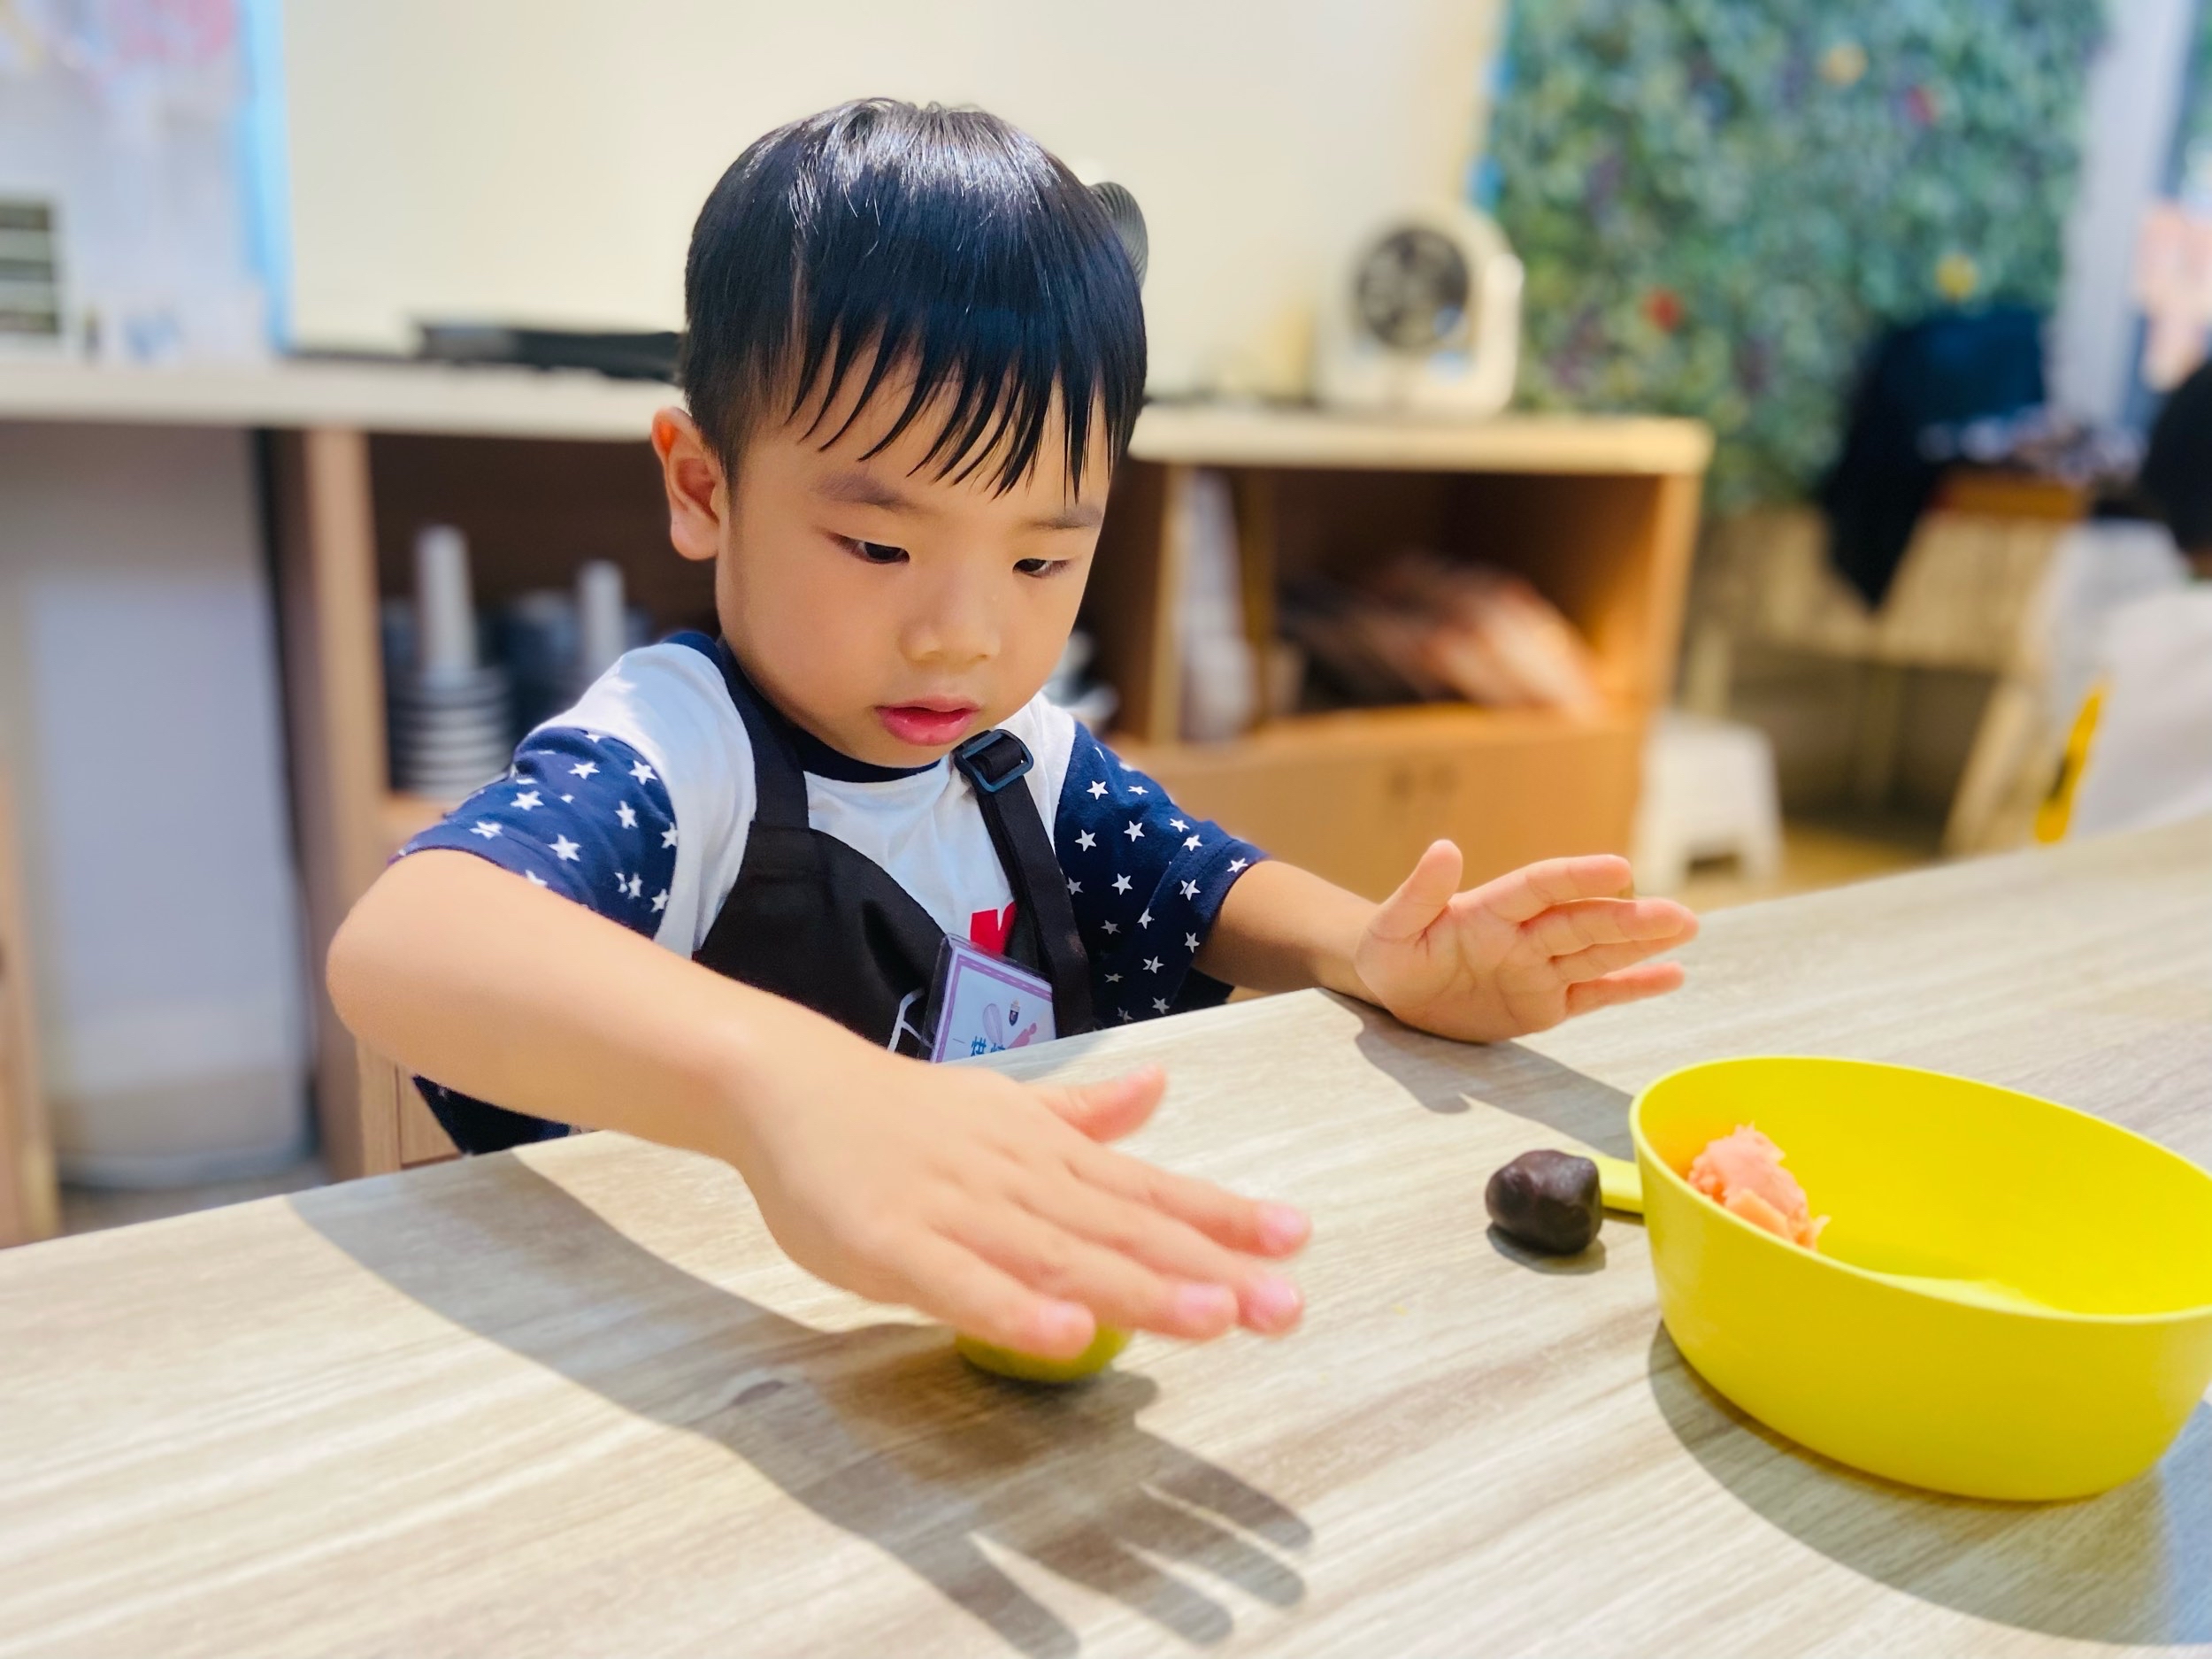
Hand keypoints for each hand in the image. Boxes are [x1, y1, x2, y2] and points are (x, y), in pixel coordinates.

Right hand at [717, 1042, 1311, 1360]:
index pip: (1149, 1187)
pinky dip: (1016, 1311)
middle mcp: (1018, 1178)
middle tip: (1284, 1305)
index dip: (1223, 1215)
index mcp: (1045, 1151)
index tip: (1296, 1239)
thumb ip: (1081, 1114)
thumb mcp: (1001, 1103)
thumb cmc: (900, 1110)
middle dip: (1208, 1267)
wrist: (787, 1086)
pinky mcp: (893, 1246)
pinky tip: (1069, 1337)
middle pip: (1124, 1229)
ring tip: (1215, 1318)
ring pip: (1060, 1256)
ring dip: (1140, 1288)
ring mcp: (957, 1211)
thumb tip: (1157, 1088)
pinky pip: (962, 1285)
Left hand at [1352, 843, 1696, 1042]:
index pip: (1541, 888)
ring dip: (1641, 943)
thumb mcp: (1392, 925)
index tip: (1619, 870)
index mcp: (1489, 910)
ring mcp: (1538, 969)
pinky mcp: (1544, 1004)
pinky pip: (1593, 994)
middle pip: (1582, 923)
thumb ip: (1419, 892)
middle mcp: (1523, 935)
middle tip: (1680, 915)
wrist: (1393, 988)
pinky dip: (1632, 986)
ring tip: (1686, 929)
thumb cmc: (1390, 949)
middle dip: (1630, 920)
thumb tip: (1444, 848)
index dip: (1578, 879)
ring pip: (1597, 954)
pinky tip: (1672, 976)